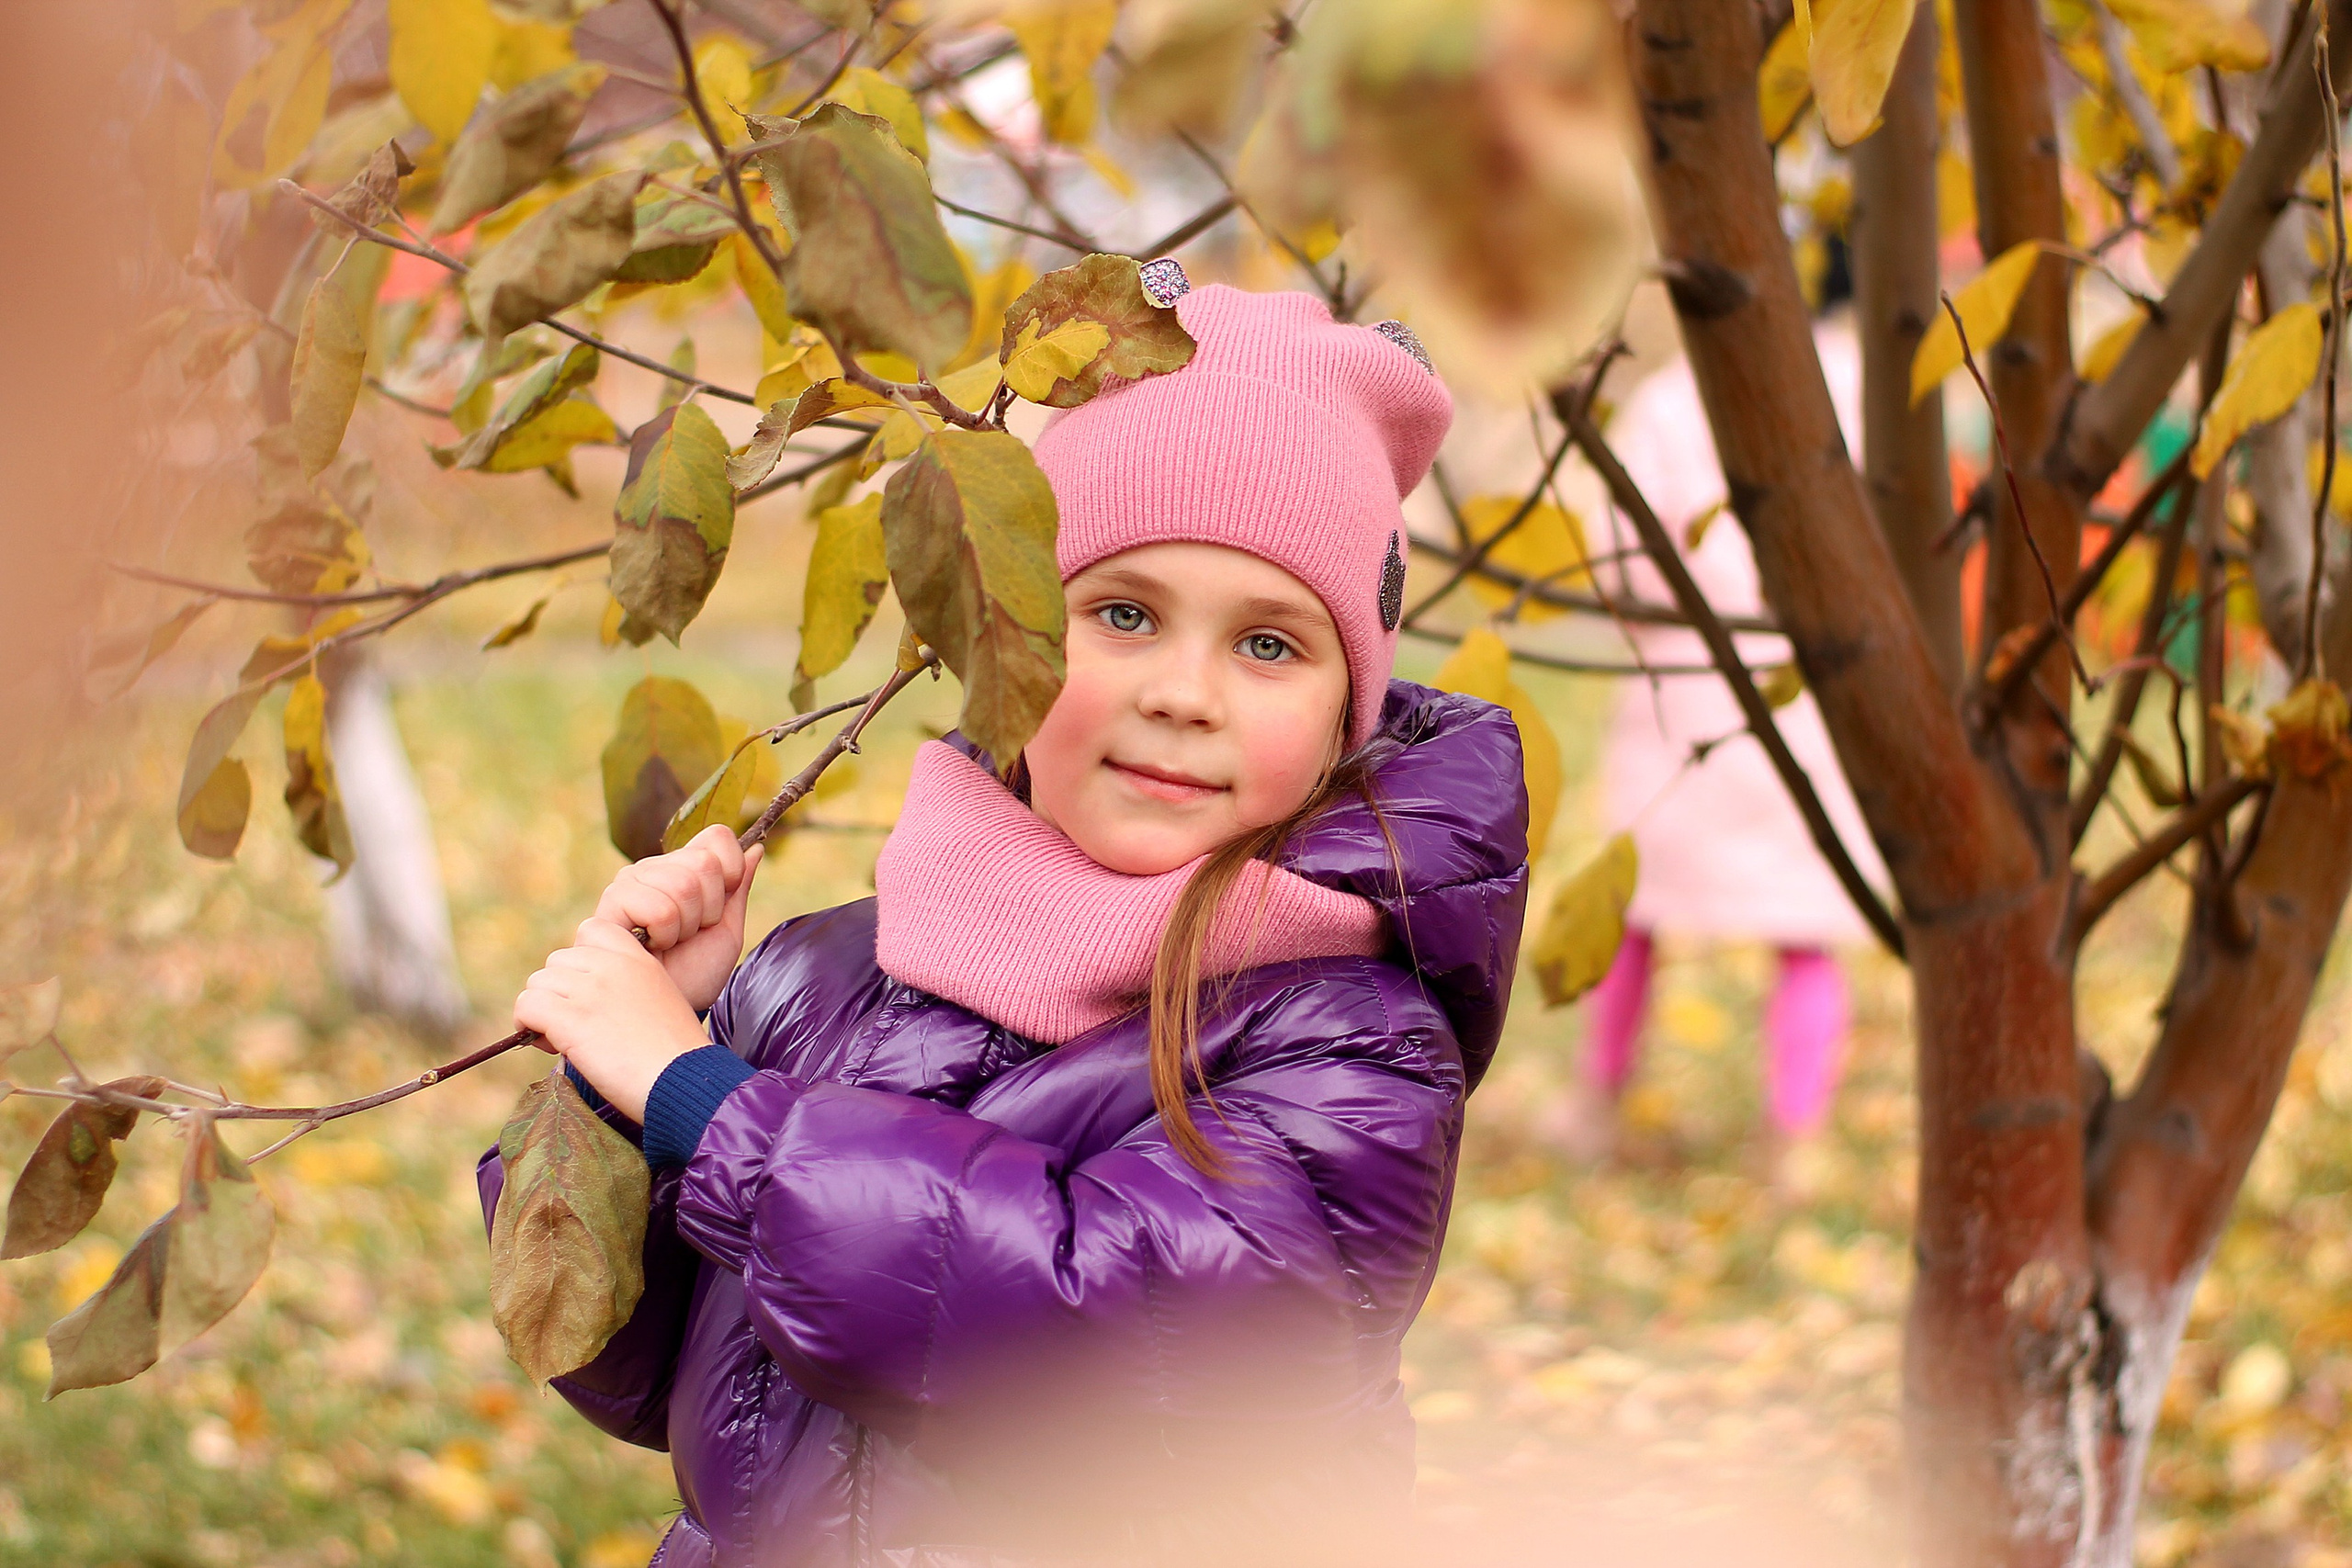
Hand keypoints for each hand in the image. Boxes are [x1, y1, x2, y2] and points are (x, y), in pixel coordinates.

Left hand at [514, 917, 709, 1123]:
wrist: (683, 1082)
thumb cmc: (675, 1056)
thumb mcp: (661, 1001)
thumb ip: (627, 986)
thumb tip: (584, 998)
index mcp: (638, 959)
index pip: (591, 930)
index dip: (580, 961)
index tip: (589, 992)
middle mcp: (612, 967)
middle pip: (557, 961)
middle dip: (559, 992)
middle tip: (575, 1025)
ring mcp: (590, 990)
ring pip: (537, 983)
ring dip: (542, 1011)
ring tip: (563, 1041)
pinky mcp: (571, 1019)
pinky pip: (527, 1005)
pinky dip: (528, 1027)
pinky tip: (552, 1047)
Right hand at [593, 825, 763, 1014]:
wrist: (668, 1010)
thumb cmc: (695, 972)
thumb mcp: (726, 929)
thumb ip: (738, 887)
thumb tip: (756, 847)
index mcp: (682, 867)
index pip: (718, 838)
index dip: (731, 874)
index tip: (718, 908)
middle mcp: (653, 868)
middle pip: (704, 862)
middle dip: (709, 909)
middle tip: (690, 933)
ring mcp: (629, 882)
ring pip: (683, 883)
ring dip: (686, 925)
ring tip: (670, 942)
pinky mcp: (611, 904)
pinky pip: (659, 907)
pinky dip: (665, 934)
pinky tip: (650, 947)